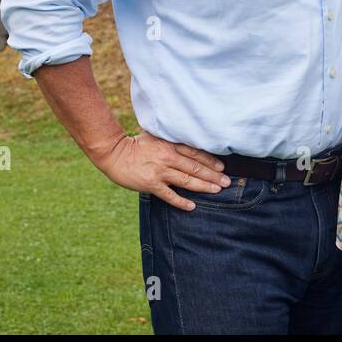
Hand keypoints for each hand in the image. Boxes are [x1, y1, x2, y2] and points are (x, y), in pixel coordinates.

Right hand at [95, 130, 230, 210]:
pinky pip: (169, 195)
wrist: (114, 154)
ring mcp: (159, 172)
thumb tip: (188, 137)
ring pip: (186, 180)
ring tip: (217, 191)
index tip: (222, 168)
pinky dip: (181, 201)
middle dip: (213, 175)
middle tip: (227, 182)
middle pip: (195, 167)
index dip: (211, 161)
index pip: (195, 153)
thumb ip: (171, 138)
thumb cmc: (136, 144)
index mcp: (170, 144)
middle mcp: (167, 157)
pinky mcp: (151, 184)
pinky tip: (192, 206)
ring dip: (203, 186)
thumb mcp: (156, 135)